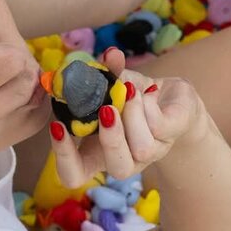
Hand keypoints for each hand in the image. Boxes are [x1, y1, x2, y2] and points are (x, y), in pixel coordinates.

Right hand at [49, 47, 209, 187]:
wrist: (169, 97)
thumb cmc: (130, 96)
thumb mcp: (111, 85)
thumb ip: (103, 73)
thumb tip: (108, 55)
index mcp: (98, 155)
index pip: (73, 175)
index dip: (63, 157)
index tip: (58, 125)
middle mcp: (126, 159)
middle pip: (118, 170)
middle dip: (112, 139)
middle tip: (107, 109)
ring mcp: (152, 153)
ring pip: (142, 148)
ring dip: (132, 113)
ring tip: (130, 91)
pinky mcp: (171, 135)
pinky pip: (159, 126)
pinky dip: (148, 102)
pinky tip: (148, 91)